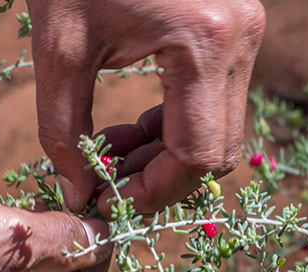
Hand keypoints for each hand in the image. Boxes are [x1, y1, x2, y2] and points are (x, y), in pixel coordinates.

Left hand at [27, 0, 265, 213]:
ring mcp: (247, 33)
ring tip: (109, 154)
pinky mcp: (237, 31)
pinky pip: (215, 103)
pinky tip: (132, 127)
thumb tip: (78, 194)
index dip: (152, 193)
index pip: (197, 156)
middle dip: (160, 179)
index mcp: (205, 42)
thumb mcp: (60, 46)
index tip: (107, 203)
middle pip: (217, 151)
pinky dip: (175, 126)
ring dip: (166, 156)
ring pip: (219, 131)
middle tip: (106, 184)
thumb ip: (64, 130)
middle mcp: (242, 40)